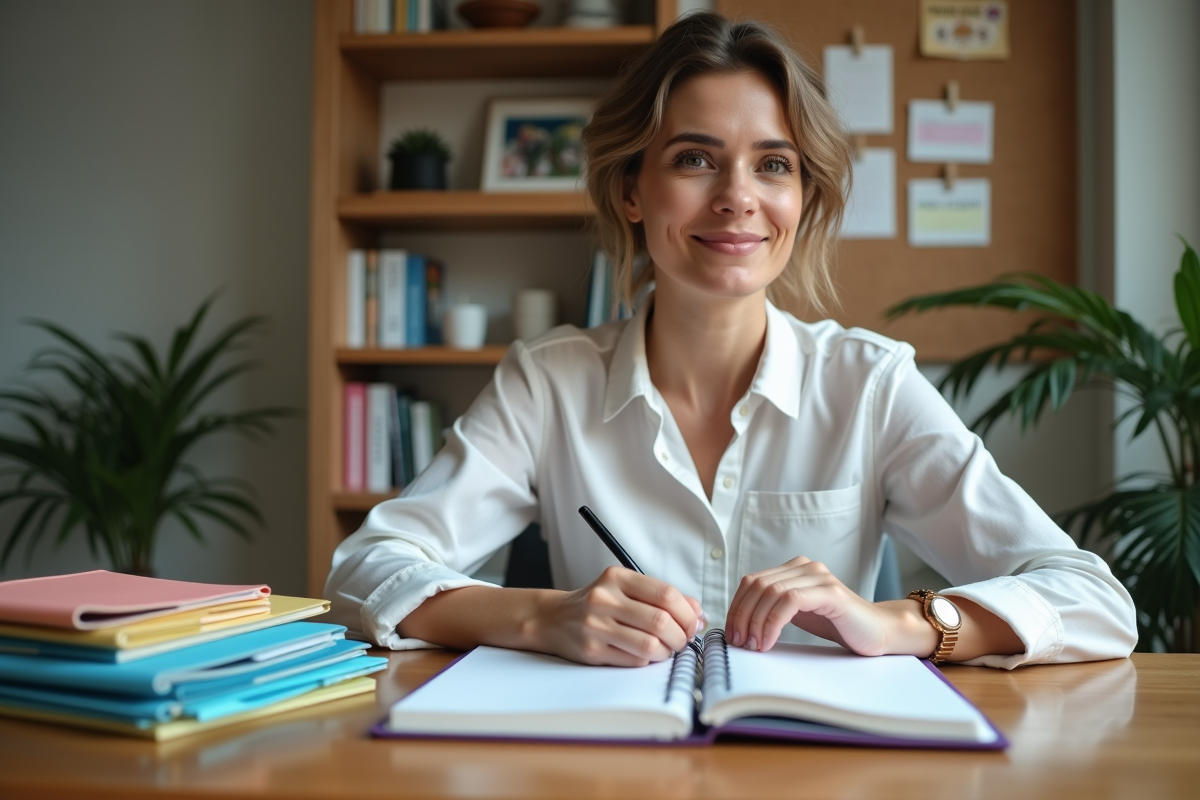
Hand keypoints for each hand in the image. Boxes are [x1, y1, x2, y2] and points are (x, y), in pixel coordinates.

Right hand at [533, 566, 702, 666]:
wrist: (553, 618)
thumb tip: (697, 612)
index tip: (693, 622)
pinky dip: (648, 661)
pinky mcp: (592, 650)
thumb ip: (660, 596)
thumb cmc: (596, 604)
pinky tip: (646, 655)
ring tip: (666, 649)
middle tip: (682, 639)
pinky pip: (634, 661)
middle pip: (661, 621)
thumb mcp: (624, 588)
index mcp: (617, 577)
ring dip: (667, 652)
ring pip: (650, 645)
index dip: (688, 613)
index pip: (666, 594)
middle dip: (681, 636)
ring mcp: (596, 625)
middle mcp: (604, 599)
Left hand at [724, 556, 931, 655]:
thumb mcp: (798, 616)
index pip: (752, 581)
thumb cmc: (838, 626)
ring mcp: (819, 577)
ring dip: (755, 622)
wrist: (879, 633)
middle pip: (758, 585)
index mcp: (795, 569)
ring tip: (754, 645)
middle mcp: (805, 567)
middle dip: (742, 616)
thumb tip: (739, 624)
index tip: (731, 633)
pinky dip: (772, 622)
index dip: (736, 607)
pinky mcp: (830, 592)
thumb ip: (774, 609)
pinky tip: (768, 641)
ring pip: (771, 592)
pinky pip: (790, 601)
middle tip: (739, 643)